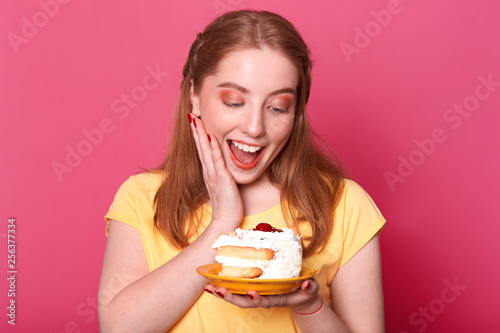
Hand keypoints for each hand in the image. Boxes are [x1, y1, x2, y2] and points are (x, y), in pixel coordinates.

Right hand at [189, 114, 242, 226]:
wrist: (226, 221)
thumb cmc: (227, 206)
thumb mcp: (223, 188)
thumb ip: (221, 177)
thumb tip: (222, 171)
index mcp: (209, 173)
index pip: (203, 151)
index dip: (198, 136)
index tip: (195, 123)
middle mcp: (209, 172)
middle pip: (201, 147)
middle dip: (196, 130)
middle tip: (191, 115)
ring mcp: (214, 175)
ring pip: (206, 150)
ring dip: (200, 134)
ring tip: (196, 120)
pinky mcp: (222, 179)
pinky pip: (217, 160)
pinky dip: (214, 147)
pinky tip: (210, 136)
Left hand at [203, 279, 322, 313]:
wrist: (301, 296)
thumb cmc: (305, 292)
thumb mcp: (310, 290)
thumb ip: (309, 287)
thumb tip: (307, 284)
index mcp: (275, 299)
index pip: (263, 301)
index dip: (256, 298)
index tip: (251, 292)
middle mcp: (263, 298)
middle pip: (244, 301)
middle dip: (230, 297)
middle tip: (216, 290)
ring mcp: (257, 294)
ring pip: (237, 296)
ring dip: (222, 292)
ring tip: (208, 287)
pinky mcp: (252, 288)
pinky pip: (237, 289)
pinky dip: (224, 286)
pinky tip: (212, 281)